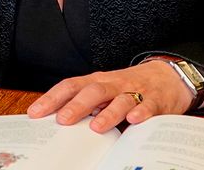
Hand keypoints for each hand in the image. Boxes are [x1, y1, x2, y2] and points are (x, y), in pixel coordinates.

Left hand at [26, 61, 192, 132]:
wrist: (168, 76)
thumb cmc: (129, 87)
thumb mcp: (105, 90)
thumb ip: (86, 103)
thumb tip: (56, 120)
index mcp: (98, 81)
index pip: (71, 86)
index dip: (52, 98)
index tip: (35, 112)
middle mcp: (114, 84)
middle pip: (93, 91)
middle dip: (77, 105)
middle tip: (63, 120)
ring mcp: (135, 92)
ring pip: (120, 100)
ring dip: (108, 113)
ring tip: (96, 127)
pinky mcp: (156, 101)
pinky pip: (148, 106)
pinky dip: (142, 113)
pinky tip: (135, 120)